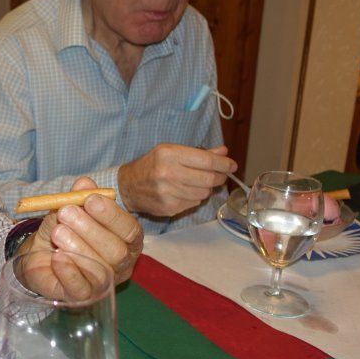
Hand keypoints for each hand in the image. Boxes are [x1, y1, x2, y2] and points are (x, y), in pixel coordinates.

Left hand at [18, 177, 143, 298]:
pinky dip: (69, 271)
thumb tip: (84, 183)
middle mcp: (120, 264)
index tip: (90, 200)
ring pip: (100, 270)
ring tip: (57, 232)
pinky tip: (56, 256)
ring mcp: (103, 283)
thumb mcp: (67, 210)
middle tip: (66, 213)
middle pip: (117, 252)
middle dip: (91, 230)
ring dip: (78, 248)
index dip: (112, 215)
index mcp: (126, 240)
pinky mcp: (82, 297)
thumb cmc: (62, 230)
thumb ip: (77, 198)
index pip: (130, 230)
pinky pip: (81, 289)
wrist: (37, 255)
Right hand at [117, 144, 235, 217]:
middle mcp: (168, 173)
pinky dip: (195, 197)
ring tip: (199, 183)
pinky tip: (186, 192)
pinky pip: (194, 203)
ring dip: (207, 188)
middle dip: (219, 177)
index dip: (224, 164)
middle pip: (209, 178)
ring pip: (204, 193)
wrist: (127, 185)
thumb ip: (199, 153)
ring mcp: (168, 192)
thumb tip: (223, 152)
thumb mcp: (171, 152)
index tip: (232, 165)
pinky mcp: (169, 207)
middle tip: (220, 175)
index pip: (207, 161)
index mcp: (169, 154)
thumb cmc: (151, 165)